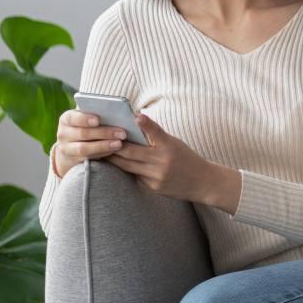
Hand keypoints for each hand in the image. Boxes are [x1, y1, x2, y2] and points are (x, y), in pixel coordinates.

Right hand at [52, 109, 130, 177]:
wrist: (73, 146)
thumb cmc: (88, 126)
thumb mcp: (89, 119)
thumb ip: (100, 115)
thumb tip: (124, 115)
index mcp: (67, 119)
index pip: (73, 117)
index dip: (85, 119)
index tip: (98, 120)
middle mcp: (63, 133)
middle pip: (82, 133)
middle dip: (104, 133)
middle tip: (122, 133)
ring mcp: (66, 148)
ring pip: (84, 148)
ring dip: (104, 146)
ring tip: (119, 144)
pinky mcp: (73, 160)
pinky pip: (88, 158)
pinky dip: (102, 153)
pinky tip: (114, 150)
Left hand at [108, 114, 238, 209]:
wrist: (203, 182)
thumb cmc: (186, 158)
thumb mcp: (175, 144)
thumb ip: (156, 137)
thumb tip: (136, 123)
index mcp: (170, 147)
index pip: (156, 132)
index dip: (146, 124)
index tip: (136, 116)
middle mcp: (163, 161)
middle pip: (131, 152)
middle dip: (114, 146)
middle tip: (99, 138)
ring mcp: (157, 176)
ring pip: (127, 166)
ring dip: (113, 159)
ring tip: (100, 152)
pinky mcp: (153, 187)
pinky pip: (135, 176)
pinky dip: (126, 170)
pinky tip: (116, 166)